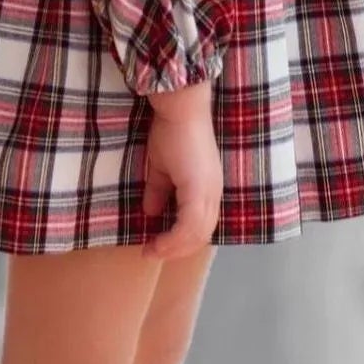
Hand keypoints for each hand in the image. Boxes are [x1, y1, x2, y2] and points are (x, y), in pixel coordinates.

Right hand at [141, 96, 222, 259]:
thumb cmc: (172, 131)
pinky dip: (174, 239)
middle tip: (153, 252)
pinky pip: (189, 227)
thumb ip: (159, 191)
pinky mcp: (200, 191)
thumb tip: (150, 212)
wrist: (180, 110)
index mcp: (207, 188)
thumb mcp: (162, 168)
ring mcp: (209, 193)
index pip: (201, 225)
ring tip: (152, 250)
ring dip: (174, 247)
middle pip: (201, 235)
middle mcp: (213, 193)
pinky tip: (158, 242)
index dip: (181, 240)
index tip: (157, 246)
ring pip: (197, 235)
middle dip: (177, 249)